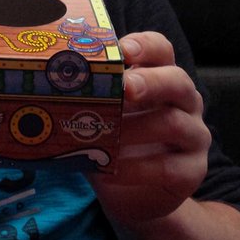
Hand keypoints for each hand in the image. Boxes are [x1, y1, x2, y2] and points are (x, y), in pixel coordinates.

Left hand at [90, 31, 210, 225]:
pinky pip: (170, 167)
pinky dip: (139, 168)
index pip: (160, 49)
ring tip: (107, 137)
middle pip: (177, 80)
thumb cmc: (113, 142)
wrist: (132, 194)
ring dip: (136, 130)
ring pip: (174, 123)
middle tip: (125, 88)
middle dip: (150, 82)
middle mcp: (184, 101)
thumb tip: (44, 80)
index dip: (144, 45)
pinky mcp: (193, 170)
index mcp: (161, 77)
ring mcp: (194, 135)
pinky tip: (115, 171)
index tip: (123, 50)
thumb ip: (88, 97)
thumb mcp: (101, 115)